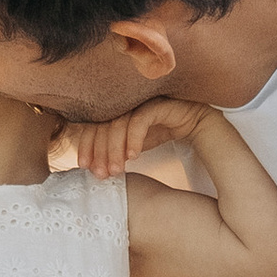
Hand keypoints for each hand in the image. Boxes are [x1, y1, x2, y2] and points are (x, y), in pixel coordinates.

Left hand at [55, 97, 208, 180]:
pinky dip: (134, 139)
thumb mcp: (133, 144)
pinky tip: (133, 157)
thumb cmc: (159, 131)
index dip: (86, 145)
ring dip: (115, 150)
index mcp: (113, 110)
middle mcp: (123, 104)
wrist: (192, 122)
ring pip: (118, 125)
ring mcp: (138, 102)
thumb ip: (116, 151)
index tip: (84, 166)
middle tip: (100, 174)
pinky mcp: (155, 105)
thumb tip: (95, 169)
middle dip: (99, 152)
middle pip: (102, 126)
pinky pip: (139, 121)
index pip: (92, 126)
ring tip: (116, 170)